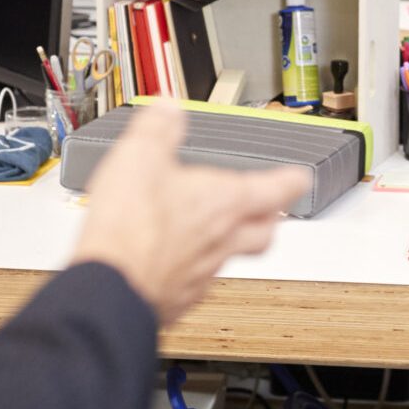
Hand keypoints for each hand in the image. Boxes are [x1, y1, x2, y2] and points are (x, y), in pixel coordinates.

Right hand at [71, 103, 311, 323]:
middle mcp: (222, 241)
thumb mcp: (140, 157)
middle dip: (271, 218)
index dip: (292, 180)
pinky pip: (198, 283)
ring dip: (231, 244)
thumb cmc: (131, 228)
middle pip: (265, 232)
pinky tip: (176, 262)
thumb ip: (159, 129)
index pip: (276, 188)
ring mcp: (202, 274)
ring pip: (232, 258)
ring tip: (220, 233)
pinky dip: (194, 270)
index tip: (300, 176)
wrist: (109, 288)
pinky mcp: (178, 299)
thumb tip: (170, 109)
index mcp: (224, 202)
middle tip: (271, 209)